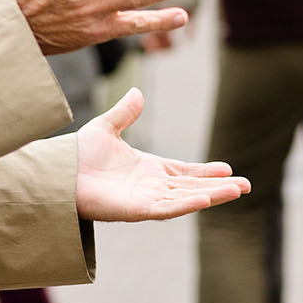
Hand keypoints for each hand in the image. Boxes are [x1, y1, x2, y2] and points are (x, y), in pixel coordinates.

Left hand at [75, 88, 248, 220]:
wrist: (57, 172)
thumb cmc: (76, 156)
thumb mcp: (106, 127)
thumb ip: (124, 112)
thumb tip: (137, 93)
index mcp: (147, 169)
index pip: (184, 171)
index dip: (206, 171)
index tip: (228, 169)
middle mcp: (150, 187)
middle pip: (192, 187)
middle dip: (219, 188)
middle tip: (246, 186)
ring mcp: (144, 200)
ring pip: (186, 199)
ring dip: (212, 195)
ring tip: (238, 191)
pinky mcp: (135, 210)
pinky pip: (166, 208)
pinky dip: (187, 204)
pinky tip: (206, 199)